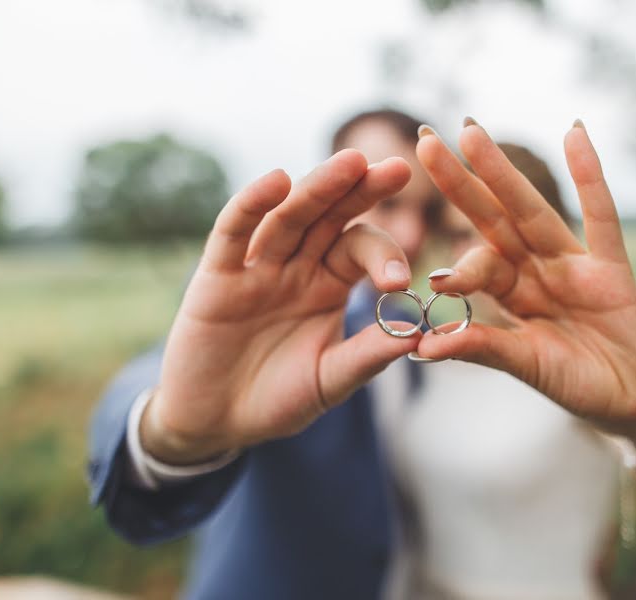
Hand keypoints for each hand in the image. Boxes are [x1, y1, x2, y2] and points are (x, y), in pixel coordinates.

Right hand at [142, 150, 420, 463]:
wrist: (216, 421)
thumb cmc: (278, 399)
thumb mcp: (330, 380)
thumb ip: (367, 356)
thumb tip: (418, 334)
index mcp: (329, 284)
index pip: (361, 249)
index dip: (384, 256)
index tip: (398, 282)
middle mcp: (296, 265)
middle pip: (331, 217)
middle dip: (361, 191)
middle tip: (396, 169)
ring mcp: (257, 266)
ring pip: (289, 216)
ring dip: (318, 188)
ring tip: (350, 163)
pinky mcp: (217, 275)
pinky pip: (233, 232)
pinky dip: (252, 205)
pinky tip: (277, 181)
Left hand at [415, 120, 635, 465]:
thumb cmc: (581, 385)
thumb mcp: (529, 367)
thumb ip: (484, 350)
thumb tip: (423, 346)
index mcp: (511, 297)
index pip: (479, 269)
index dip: (460, 269)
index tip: (438, 280)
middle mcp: (535, 272)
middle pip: (493, 220)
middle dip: (460, 183)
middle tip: (423, 140)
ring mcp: (573, 265)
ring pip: (533, 211)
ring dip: (503, 172)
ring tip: (471, 131)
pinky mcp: (613, 268)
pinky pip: (602, 217)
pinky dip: (591, 176)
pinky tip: (574, 132)